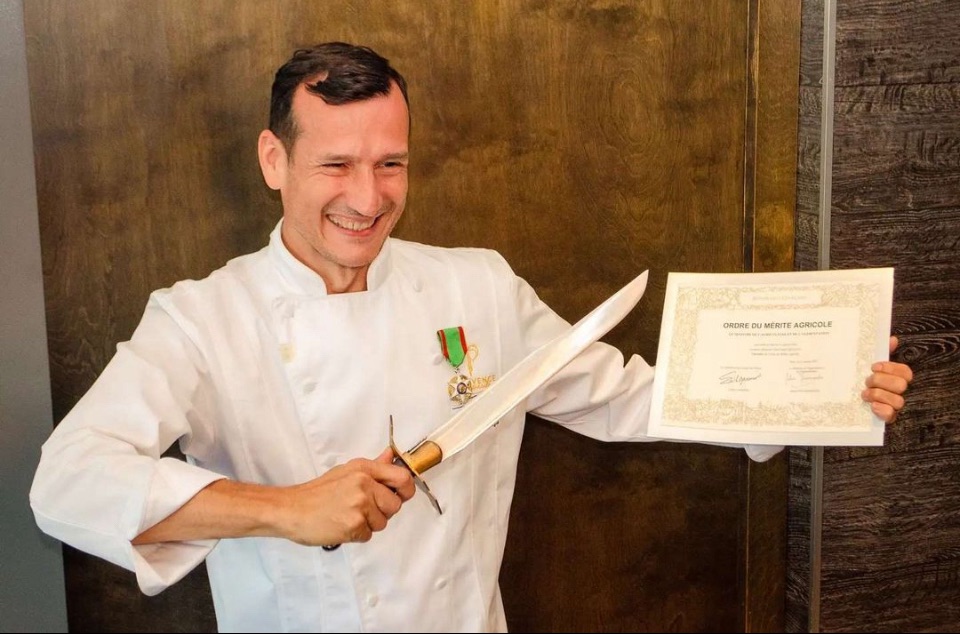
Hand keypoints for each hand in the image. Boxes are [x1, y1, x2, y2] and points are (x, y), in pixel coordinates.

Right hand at [279, 447, 414, 546]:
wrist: (290, 509)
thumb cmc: (317, 493)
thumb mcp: (346, 471)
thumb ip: (374, 467)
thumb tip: (392, 457)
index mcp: (364, 469)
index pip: (402, 478)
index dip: (406, 489)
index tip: (401, 495)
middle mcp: (364, 484)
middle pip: (395, 505)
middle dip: (383, 511)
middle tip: (362, 509)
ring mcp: (360, 505)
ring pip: (382, 522)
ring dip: (368, 525)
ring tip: (347, 516)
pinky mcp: (354, 525)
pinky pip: (368, 535)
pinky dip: (357, 535)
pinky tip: (341, 526)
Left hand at [861, 335, 913, 423]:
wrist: (844, 403)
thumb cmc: (861, 381)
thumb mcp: (868, 365)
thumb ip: (881, 352)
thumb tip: (892, 339)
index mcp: (896, 378)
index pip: (905, 371)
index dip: (890, 368)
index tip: (873, 366)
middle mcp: (898, 392)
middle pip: (901, 385)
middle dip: (880, 381)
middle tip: (866, 381)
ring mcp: (894, 406)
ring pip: (898, 400)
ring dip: (878, 395)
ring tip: (864, 394)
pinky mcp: (887, 419)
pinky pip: (891, 416)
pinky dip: (882, 410)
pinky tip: (872, 406)